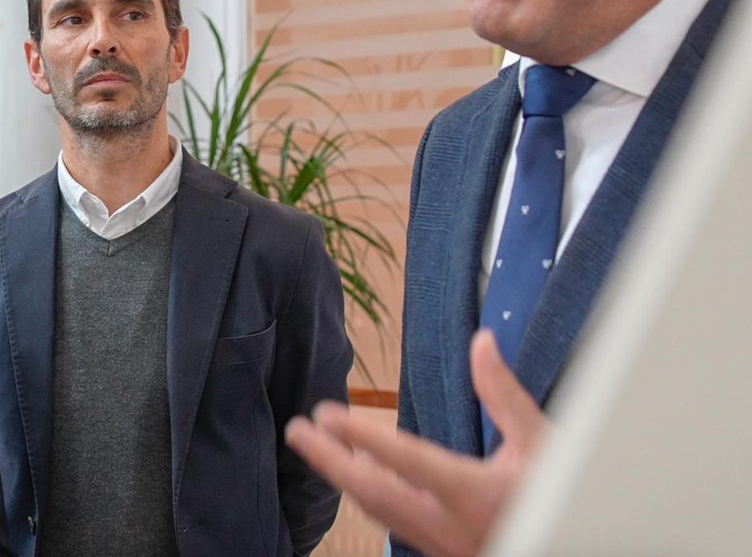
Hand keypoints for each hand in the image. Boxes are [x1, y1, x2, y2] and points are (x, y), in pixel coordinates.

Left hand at [283, 330, 547, 556]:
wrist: (582, 544)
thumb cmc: (565, 497)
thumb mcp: (544, 442)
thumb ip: (506, 395)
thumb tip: (483, 344)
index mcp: (475, 494)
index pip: (405, 460)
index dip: (360, 435)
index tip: (325, 414)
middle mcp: (450, 525)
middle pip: (373, 493)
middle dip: (329, 461)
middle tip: (297, 431)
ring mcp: (442, 545)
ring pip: (379, 512)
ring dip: (346, 478)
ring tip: (320, 445)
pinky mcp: (441, 552)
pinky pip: (395, 524)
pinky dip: (372, 497)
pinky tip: (362, 475)